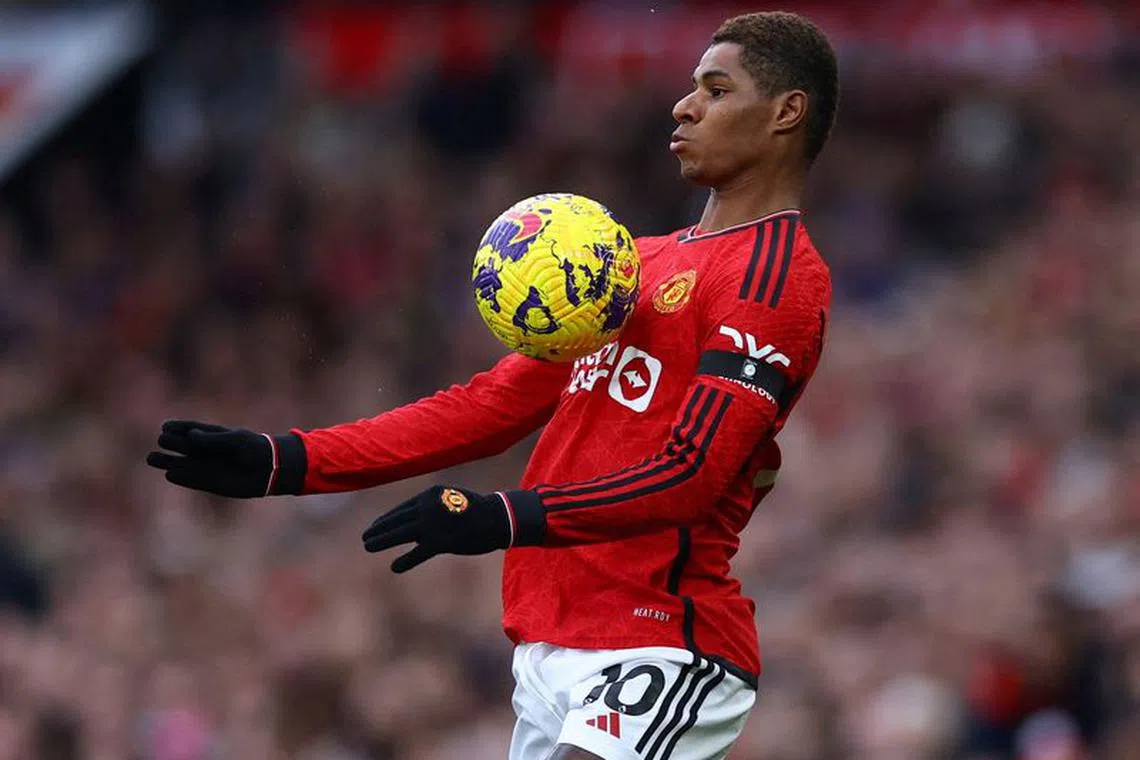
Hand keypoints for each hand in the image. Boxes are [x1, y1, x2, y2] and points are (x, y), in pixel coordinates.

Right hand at [145, 420, 304, 497]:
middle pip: (182, 446)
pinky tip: (169, 474)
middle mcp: (207, 451)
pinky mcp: (210, 483)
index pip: (190, 429)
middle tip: (160, 440)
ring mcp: (207, 466)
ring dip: (167, 462)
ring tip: (151, 458)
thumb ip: (213, 439)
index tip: (165, 426)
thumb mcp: (236, 441)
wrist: (270, 469)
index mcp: (213, 436)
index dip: (177, 427)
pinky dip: (181, 477)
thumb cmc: (254, 450)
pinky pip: (192, 480)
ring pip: (182, 464)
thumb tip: (191, 436)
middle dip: (170, 443)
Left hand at [362, 485, 546, 571]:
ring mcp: (433, 524)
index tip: (375, 527)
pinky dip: (405, 561)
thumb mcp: (450, 502)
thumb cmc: (476, 511)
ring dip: (382, 541)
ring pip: (400, 534)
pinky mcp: (441, 542)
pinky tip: (394, 566)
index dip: (386, 520)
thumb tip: (413, 530)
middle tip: (365, 538)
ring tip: (368, 546)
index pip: (402, 509)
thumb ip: (431, 512)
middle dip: (379, 530)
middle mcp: (427, 507)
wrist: (497, 517)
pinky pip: (417, 553)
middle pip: (397, 520)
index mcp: (430, 495)